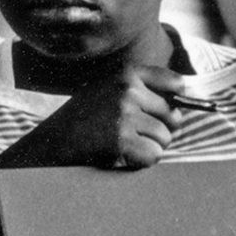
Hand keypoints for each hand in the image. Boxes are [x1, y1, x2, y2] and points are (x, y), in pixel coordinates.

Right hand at [13, 65, 186, 169]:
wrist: (51, 141)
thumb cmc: (81, 118)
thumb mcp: (106, 89)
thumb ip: (139, 87)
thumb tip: (184, 93)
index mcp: (126, 74)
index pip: (175, 82)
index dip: (178, 100)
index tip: (171, 108)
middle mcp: (128, 91)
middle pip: (173, 116)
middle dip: (161, 130)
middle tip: (136, 135)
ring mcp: (125, 115)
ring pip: (165, 138)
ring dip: (150, 147)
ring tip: (125, 145)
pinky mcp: (122, 140)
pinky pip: (154, 155)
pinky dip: (142, 161)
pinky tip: (123, 155)